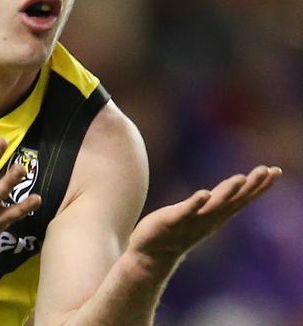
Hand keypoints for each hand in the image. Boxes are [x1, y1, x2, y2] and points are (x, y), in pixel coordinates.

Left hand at [128, 165, 281, 268]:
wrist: (151, 255)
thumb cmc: (176, 231)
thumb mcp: (199, 215)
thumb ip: (214, 203)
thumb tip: (229, 190)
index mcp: (215, 215)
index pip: (241, 198)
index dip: (258, 186)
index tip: (275, 170)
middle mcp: (208, 218)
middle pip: (234, 200)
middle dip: (252, 186)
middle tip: (269, 171)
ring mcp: (191, 220)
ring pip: (213, 205)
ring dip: (227, 192)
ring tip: (241, 178)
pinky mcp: (172, 221)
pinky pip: (186, 211)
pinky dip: (196, 203)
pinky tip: (205, 193)